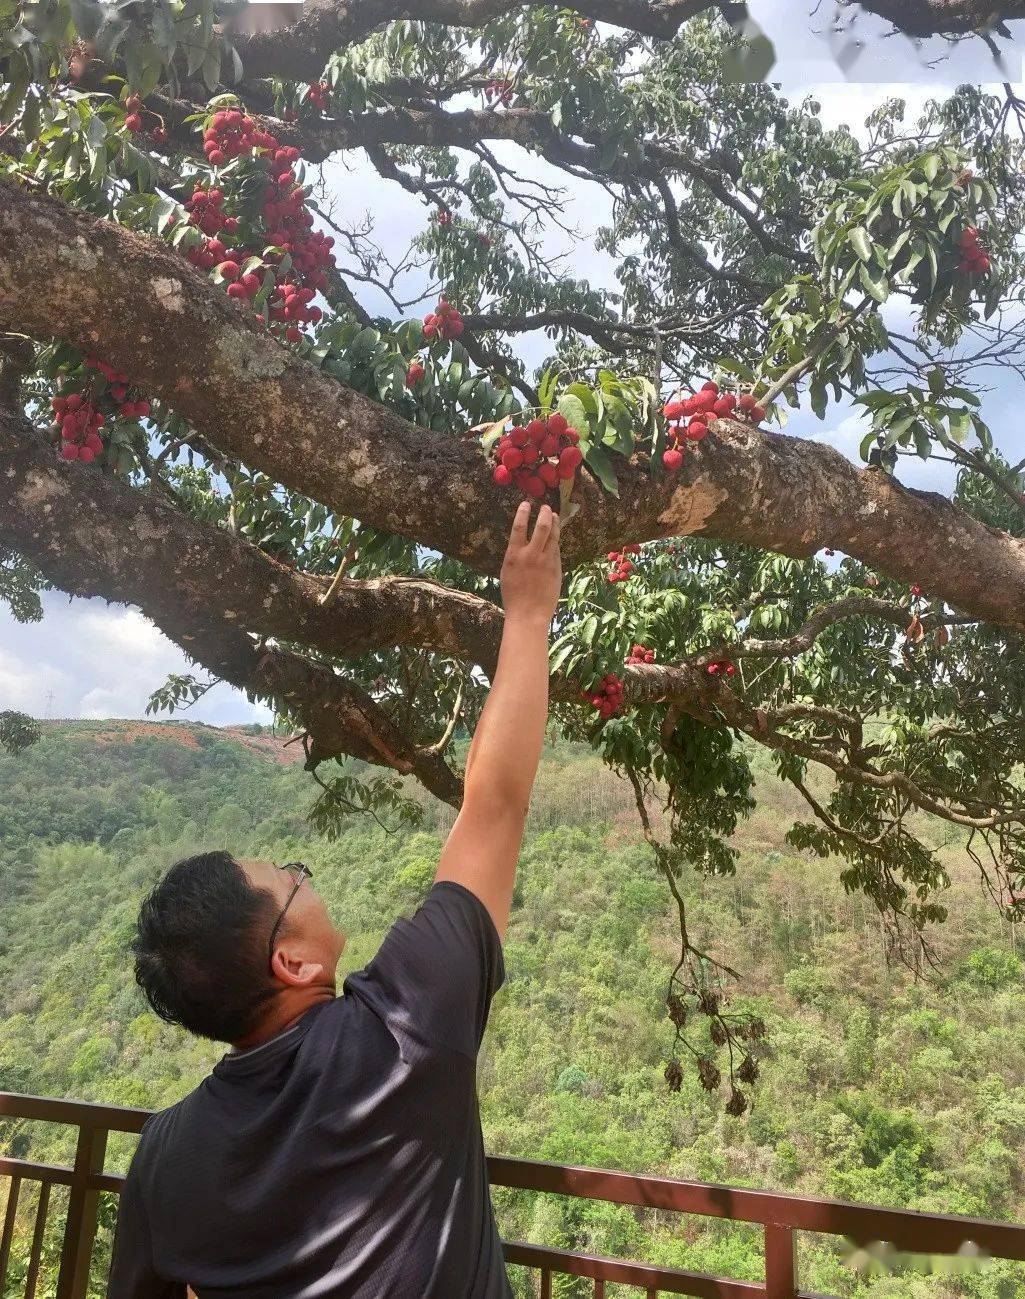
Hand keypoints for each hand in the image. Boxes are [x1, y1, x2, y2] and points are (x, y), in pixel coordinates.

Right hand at [500, 500, 561, 627]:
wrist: (528, 615)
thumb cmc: (513, 596)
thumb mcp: (507, 573)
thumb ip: (515, 557)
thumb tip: (520, 544)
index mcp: (514, 555)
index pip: (518, 527)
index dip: (523, 513)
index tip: (526, 504)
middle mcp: (531, 555)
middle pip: (541, 527)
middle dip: (544, 514)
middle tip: (545, 507)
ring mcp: (546, 561)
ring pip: (553, 536)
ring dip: (554, 523)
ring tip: (554, 516)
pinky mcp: (557, 568)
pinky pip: (557, 550)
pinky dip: (556, 541)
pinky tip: (555, 536)